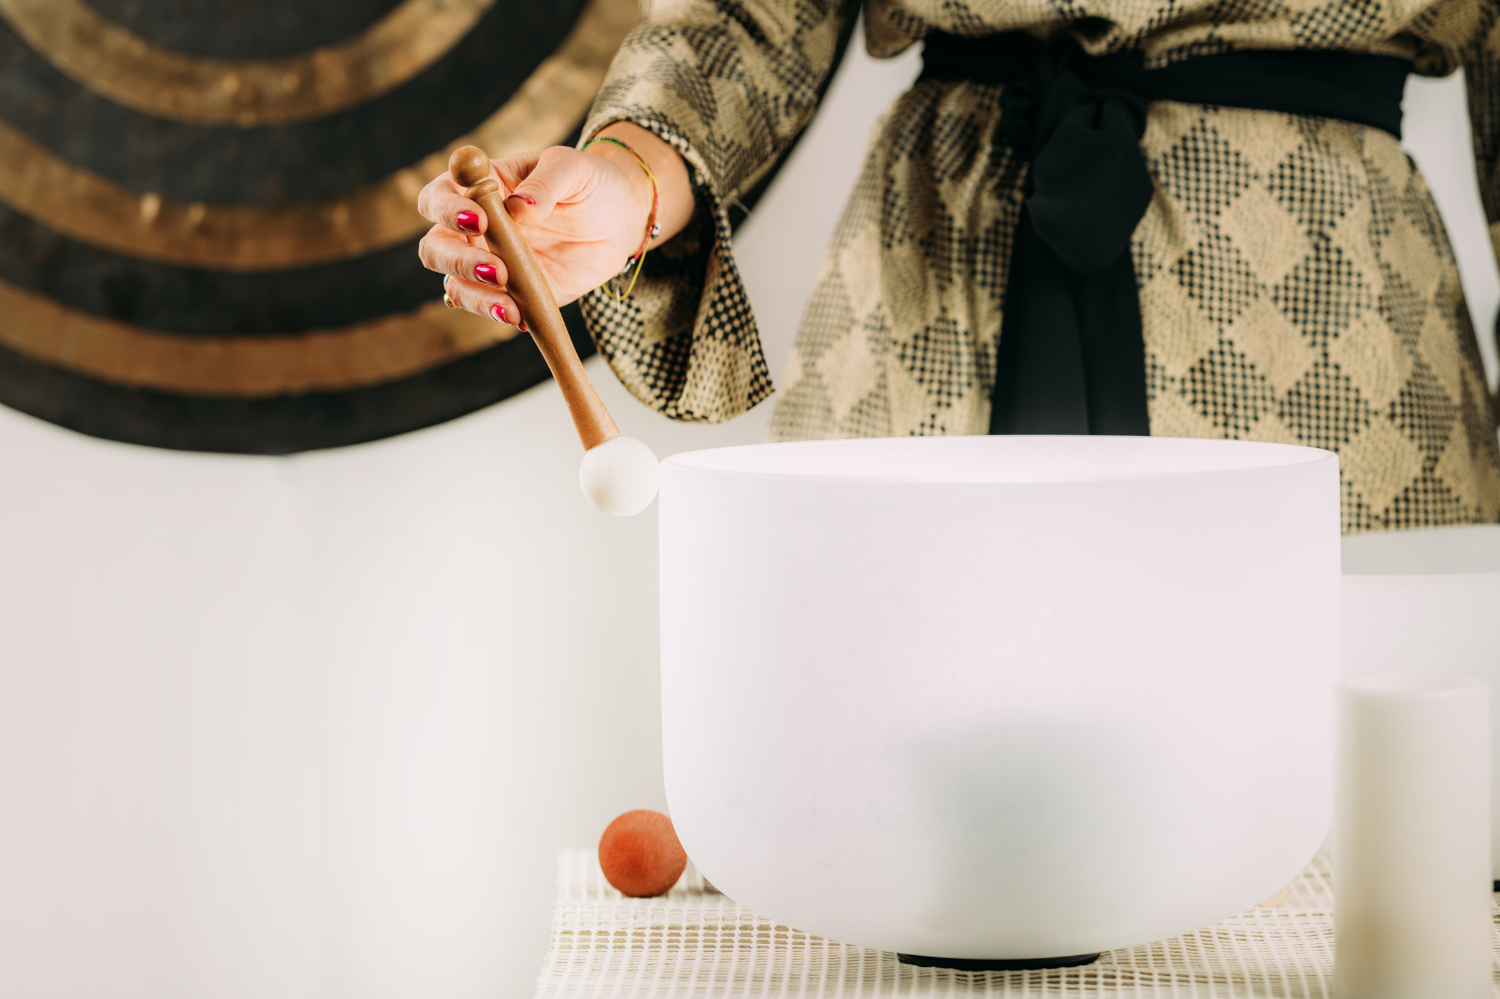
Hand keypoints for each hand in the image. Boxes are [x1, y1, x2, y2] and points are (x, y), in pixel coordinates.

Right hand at [416, 123, 692, 327]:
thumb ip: (546, 182)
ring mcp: (490, 262)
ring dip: (476, 298)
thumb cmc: (589, 183)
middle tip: (496, 270)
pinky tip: (521, 318)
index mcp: (480, 188)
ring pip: (456, 285)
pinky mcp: (511, 292)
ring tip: (509, 308)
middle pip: (436, 247)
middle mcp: (475, 227)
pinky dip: (498, 314)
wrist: (619, 222)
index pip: (439, 196)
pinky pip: (490, 307)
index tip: (479, 219)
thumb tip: (520, 208)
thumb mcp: (574, 169)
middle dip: (458, 261)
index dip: (447, 209)